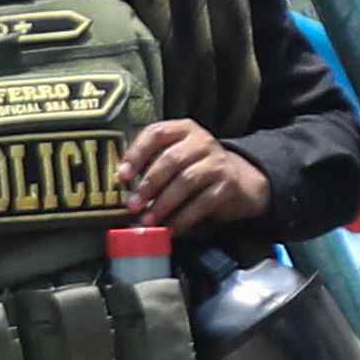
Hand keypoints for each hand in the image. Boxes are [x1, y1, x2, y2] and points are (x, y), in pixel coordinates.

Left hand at [120, 117, 270, 237]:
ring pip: (186, 181)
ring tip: (148, 220)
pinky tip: (170, 229)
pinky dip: (183, 218)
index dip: (137, 153)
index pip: (156, 133)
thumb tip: (120, 185)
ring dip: (163, 204)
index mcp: (183, 129)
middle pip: (171, 159)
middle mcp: (202, 141)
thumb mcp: (175, 157)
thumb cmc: (195, 169)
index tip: (122, 176)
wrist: (239, 181)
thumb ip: (151, 163)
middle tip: (132, 205)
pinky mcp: (227, 185)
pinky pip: (202, 203)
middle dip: (148, 184)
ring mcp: (217, 162)